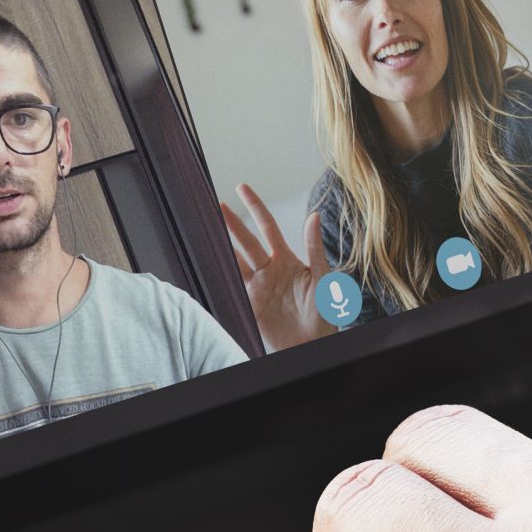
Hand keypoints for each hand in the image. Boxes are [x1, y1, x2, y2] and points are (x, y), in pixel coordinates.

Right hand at [221, 184, 333, 350]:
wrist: (313, 343)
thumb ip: (315, 248)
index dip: (255, 206)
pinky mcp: (250, 304)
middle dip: (232, 223)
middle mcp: (269, 270)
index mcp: (287, 259)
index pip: (267, 226)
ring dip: (222, 245)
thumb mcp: (324, 277)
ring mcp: (258, 287)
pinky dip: (221, 273)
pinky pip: (232, 285)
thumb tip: (314, 216)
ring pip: (235, 260)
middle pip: (246, 241)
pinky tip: (211, 261)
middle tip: (216, 206)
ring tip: (207, 229)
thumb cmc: (325, 312)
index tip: (242, 188)